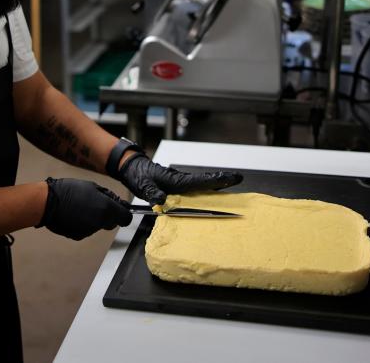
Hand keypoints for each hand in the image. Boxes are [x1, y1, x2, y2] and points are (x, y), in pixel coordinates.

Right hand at [36, 178, 132, 240]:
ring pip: (98, 226)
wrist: (48, 203)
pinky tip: (74, 214)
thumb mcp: (92, 186)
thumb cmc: (68, 191)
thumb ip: (106, 196)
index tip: (121, 209)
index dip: (124, 213)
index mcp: (106, 209)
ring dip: (94, 218)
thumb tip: (114, 201)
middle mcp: (100, 223)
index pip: (126, 218)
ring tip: (80, 206)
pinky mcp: (78, 236)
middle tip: (97, 204)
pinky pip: (86, 229)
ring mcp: (89, 231)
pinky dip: (83, 223)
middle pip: (112, 223)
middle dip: (108, 215)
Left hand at [116, 154, 242, 204]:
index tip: (232, 177)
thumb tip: (162, 200)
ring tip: (230, 184)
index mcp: (176, 180)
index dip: (217, 180)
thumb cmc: (138, 175)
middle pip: (205, 181)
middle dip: (222, 180)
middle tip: (238, 178)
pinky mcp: (175, 185)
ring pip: (200, 184)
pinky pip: (193, 188)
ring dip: (215, 184)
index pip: (200, 181)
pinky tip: (209, 192)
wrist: (131, 168)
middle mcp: (181, 181)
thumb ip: (153, 192)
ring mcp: (179, 182)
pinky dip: (204, 188)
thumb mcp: (143, 185)